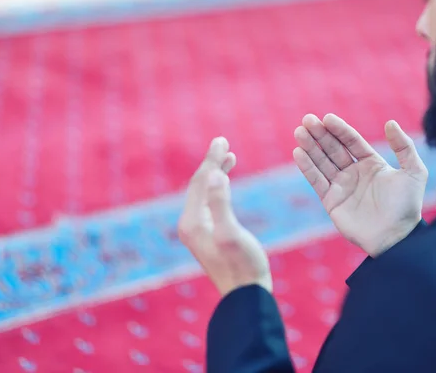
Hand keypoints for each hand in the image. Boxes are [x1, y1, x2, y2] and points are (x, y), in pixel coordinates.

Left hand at [178, 137, 272, 295]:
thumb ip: (221, 204)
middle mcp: (189, 224)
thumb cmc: (243, 266)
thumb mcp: (232, 234)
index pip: (199, 181)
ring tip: (229, 156)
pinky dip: (217, 187)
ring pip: (203, 193)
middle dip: (211, 163)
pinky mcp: (207, 234)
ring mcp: (197, 230)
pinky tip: (226, 183)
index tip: (222, 139)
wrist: (245, 296)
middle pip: (198, 185)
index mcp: (192, 221)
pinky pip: (209, 202)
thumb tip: (213, 175)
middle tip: (223, 141)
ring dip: (214, 173)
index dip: (211, 160)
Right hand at [293, 114, 427, 256]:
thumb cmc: (408, 206)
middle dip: (320, 134)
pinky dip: (307, 167)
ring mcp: (341, 186)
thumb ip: (404, 147)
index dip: (339, 129)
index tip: (327, 118)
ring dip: (310, 146)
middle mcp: (354, 173)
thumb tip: (390, 122)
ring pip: (322, 162)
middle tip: (307, 119)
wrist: (396, 237)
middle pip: (333, 148)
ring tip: (299, 131)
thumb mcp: (414, 172)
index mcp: (371, 164)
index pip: (351, 141)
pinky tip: (298, 153)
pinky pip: (316, 181)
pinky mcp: (331, 201)